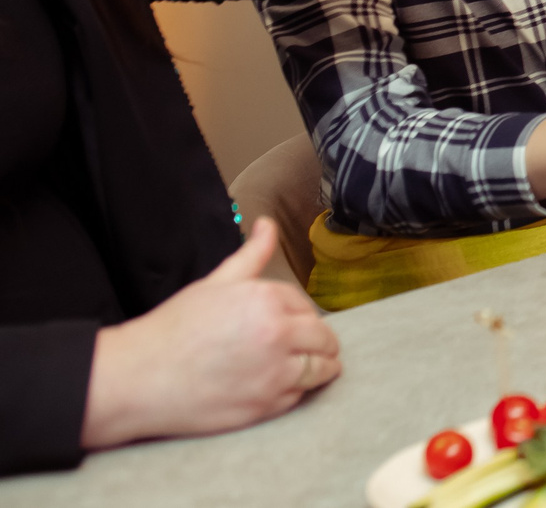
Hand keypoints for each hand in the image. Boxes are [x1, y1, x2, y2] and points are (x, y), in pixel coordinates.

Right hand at [82, 219, 343, 450]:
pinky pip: (298, 398)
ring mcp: (273, 376)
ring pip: (321, 371)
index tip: (290, 321)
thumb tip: (268, 224)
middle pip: (324, 339)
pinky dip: (295, 392)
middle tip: (306, 345)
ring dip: (319, 367)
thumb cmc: (172, 329)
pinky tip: (278, 386)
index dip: (298, 314)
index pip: (306, 306)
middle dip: (319, 341)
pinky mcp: (264, 407)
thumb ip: (251, 254)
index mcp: (268, 301)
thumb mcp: (214, 283)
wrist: (136, 379)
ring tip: (306, 365)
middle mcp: (278, 337)